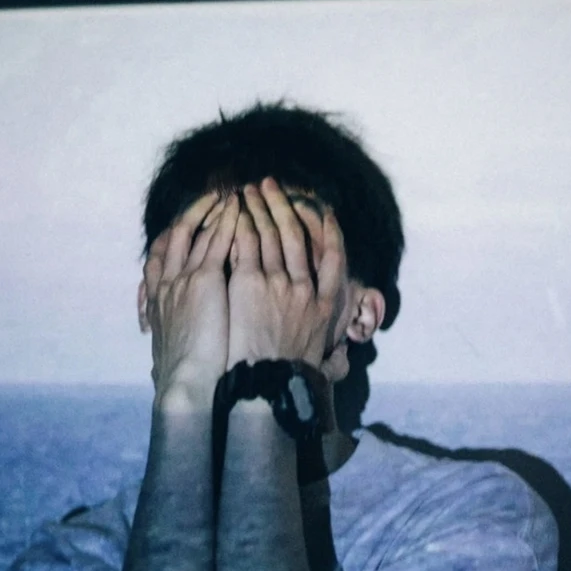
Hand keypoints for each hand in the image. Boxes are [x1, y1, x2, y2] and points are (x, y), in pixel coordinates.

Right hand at [144, 193, 238, 410]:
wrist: (186, 384)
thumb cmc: (184, 378)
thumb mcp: (173, 352)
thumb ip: (176, 340)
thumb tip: (167, 352)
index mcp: (157, 300)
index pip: (161, 256)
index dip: (177, 237)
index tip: (190, 223)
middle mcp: (166, 283)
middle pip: (176, 235)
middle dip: (194, 214)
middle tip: (212, 197)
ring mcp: (183, 278)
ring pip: (196, 232)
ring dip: (212, 211)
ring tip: (230, 195)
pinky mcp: (204, 280)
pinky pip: (216, 241)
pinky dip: (226, 222)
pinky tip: (240, 210)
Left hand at [226, 179, 344, 371]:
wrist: (266, 384)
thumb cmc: (291, 378)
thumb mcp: (321, 358)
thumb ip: (326, 345)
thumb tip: (339, 360)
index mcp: (326, 304)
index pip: (335, 258)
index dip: (330, 231)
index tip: (325, 212)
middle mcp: (306, 287)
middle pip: (297, 237)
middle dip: (283, 206)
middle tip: (270, 185)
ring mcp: (278, 282)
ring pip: (270, 235)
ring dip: (258, 209)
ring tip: (247, 191)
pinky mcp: (250, 283)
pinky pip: (245, 245)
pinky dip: (239, 225)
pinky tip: (232, 212)